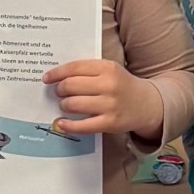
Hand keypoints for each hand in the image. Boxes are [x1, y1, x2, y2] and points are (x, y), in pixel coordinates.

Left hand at [43, 58, 164, 143]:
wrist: (146, 104)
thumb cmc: (122, 86)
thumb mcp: (110, 71)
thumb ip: (88, 71)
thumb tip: (57, 77)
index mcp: (108, 68)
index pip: (75, 67)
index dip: (57, 73)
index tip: (47, 78)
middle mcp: (109, 85)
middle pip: (71, 85)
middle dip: (60, 90)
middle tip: (60, 93)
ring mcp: (110, 105)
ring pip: (73, 104)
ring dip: (64, 105)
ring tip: (67, 105)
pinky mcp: (109, 123)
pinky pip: (81, 126)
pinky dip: (67, 125)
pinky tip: (61, 123)